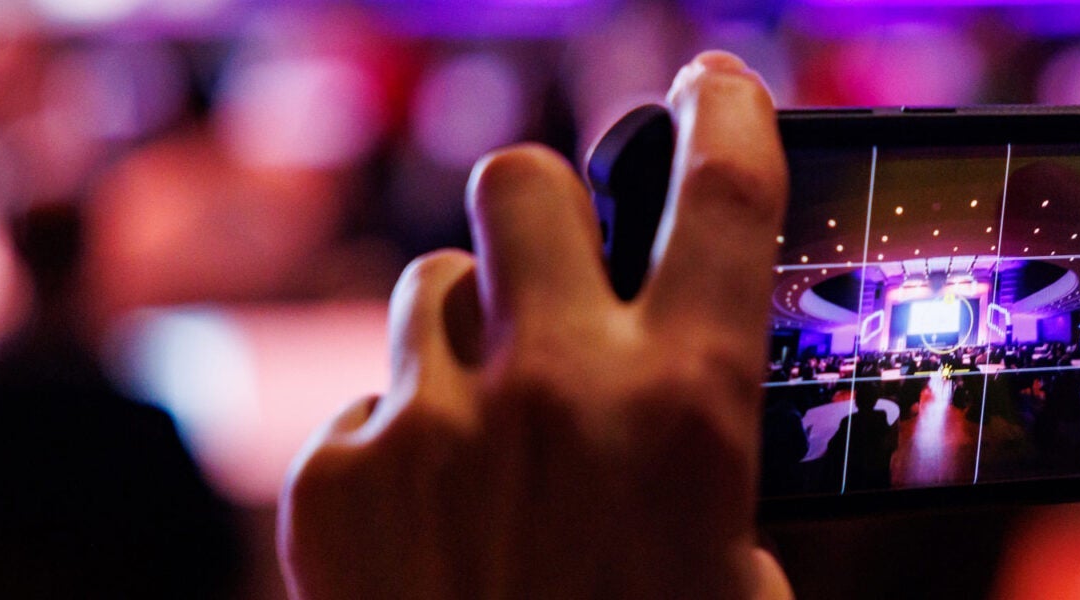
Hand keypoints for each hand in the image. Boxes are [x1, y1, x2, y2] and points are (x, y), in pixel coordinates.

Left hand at [278, 52, 792, 599]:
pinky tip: (433, 530)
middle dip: (547, 203)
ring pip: (434, 287)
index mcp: (689, 409)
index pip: (726, 196)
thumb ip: (719, 469)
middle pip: (525, 180)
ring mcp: (432, 424)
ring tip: (494, 431)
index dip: (727, 113)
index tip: (714, 84)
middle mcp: (555, 389)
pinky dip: (406, 445)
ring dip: (472, 335)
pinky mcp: (336, 476)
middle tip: (563, 257)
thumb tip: (696, 401)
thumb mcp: (743, 581)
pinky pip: (374, 404)